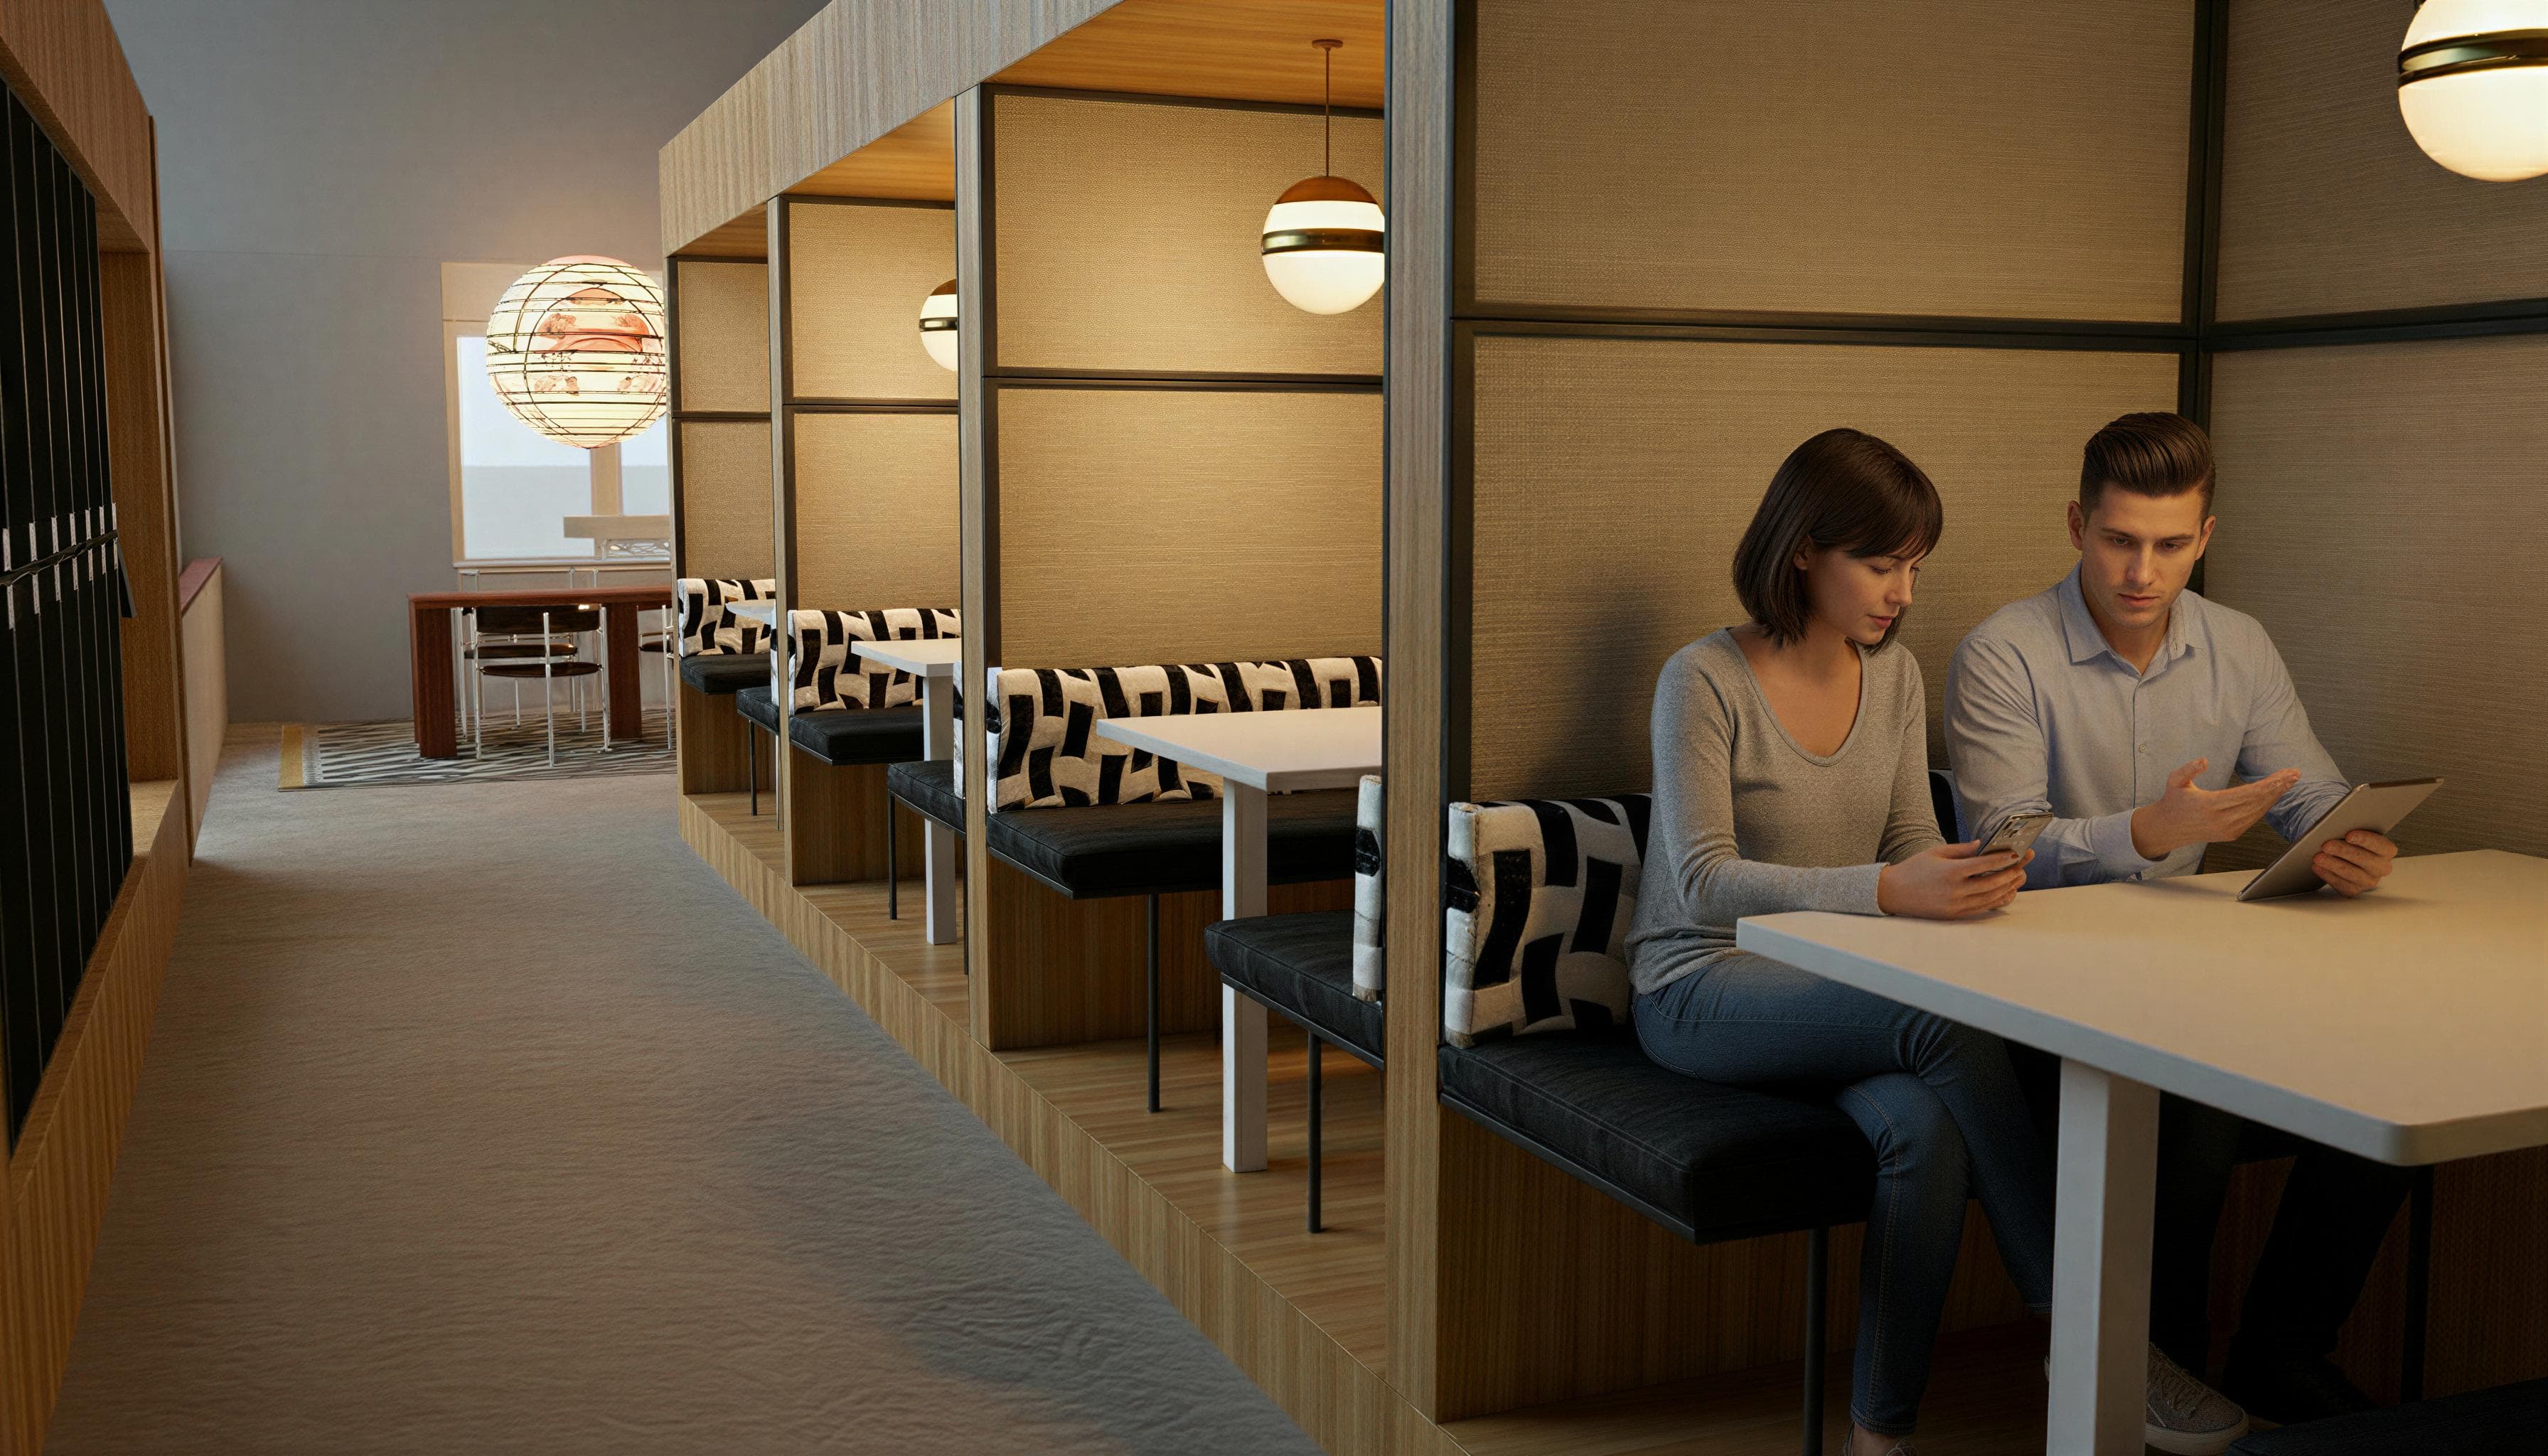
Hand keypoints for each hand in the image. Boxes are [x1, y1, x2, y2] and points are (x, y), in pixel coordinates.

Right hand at [1878, 842, 2032, 919]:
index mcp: (1950, 872)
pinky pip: (1982, 908)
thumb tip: (1983, 845)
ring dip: (2008, 887)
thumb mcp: (1936, 853)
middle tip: (2024, 864)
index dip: (2003, 859)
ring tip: (2020, 876)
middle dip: (2011, 872)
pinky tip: (2007, 892)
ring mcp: (1956, 905)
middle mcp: (1955, 891)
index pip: (1983, 865)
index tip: (2017, 853)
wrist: (1893, 893)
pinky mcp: (1955, 915)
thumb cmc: (1913, 869)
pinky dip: (1997, 900)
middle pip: (1992, 882)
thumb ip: (1961, 850)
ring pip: (1990, 897)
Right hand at [2129, 758, 2300, 859]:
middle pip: (2258, 802)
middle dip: (2279, 787)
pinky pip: (2254, 818)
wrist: (2168, 828)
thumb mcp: (2174, 781)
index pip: (2247, 794)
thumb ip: (2188, 769)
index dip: (2269, 784)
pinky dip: (2266, 805)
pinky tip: (2274, 794)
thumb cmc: (2174, 801)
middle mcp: (2222, 820)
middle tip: (2294, 774)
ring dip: (2276, 795)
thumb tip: (2203, 760)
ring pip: (2259, 810)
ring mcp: (2228, 829)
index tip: (2284, 774)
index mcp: (2209, 806)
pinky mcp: (2232, 834)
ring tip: (2289, 781)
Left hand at [2312, 829, 2395, 896]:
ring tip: (2318, 857)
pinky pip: (2340, 884)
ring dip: (2333, 864)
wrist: (2345, 857)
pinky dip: (2327, 875)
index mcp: (2386, 850)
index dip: (2364, 839)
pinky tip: (2317, 867)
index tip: (2348, 835)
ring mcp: (2368, 881)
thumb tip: (2337, 824)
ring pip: (2350, 873)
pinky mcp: (2354, 890)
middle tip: (2326, 845)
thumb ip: (2351, 828)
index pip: (2379, 844)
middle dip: (2343, 851)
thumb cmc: (2351, 841)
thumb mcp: (2355, 832)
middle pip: (2363, 858)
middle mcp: (2381, 867)